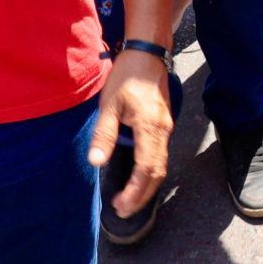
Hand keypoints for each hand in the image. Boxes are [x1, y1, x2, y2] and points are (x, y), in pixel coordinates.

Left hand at [88, 51, 173, 217]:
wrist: (147, 53)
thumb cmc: (127, 76)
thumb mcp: (109, 104)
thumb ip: (104, 134)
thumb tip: (96, 162)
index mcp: (150, 127)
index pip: (146, 169)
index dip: (135, 191)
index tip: (121, 205)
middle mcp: (163, 131)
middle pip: (158, 172)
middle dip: (142, 195)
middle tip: (124, 210)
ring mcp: (166, 127)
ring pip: (162, 165)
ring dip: (147, 186)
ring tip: (129, 199)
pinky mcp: (164, 124)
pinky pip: (161, 155)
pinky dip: (150, 172)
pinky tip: (138, 177)